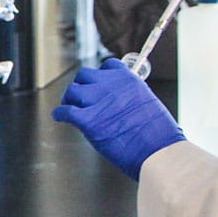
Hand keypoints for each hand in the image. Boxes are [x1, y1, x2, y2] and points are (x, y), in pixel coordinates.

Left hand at [52, 59, 184, 180]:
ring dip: (69, 99)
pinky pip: (66, 111)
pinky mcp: (89, 120)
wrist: (157, 150)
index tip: (97, 84)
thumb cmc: (158, 134)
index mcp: (128, 79)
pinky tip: (59, 116)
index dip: (100, 76)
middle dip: (81, 86)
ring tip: (68, 107)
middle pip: (85, 75)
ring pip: (73, 91)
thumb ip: (130, 97)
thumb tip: (117, 102)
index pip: (108, 66)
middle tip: (79, 98)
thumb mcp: (147, 104)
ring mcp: (98, 101)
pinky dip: (60, 114)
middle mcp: (111, 85)